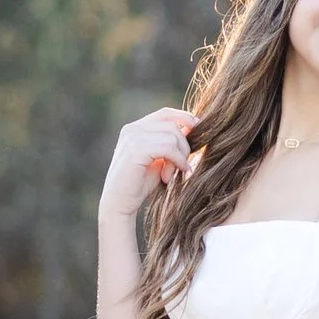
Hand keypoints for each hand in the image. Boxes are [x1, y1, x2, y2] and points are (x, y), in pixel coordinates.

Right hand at [100, 103, 197, 220]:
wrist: (119, 204)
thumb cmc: (140, 184)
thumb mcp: (159, 159)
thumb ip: (171, 143)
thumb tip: (193, 126)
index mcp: (135, 128)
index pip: (166, 114)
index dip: (185, 119)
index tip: (199, 132)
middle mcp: (132, 129)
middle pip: (172, 125)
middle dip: (184, 146)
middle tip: (181, 167)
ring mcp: (132, 137)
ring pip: (173, 136)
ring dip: (179, 156)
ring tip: (171, 174)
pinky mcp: (136, 150)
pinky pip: (168, 147)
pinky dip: (176, 160)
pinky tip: (171, 175)